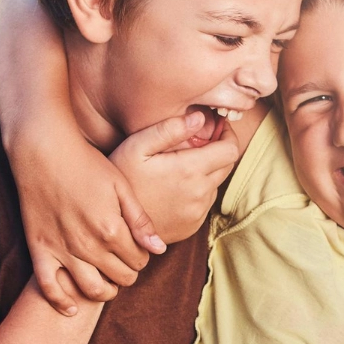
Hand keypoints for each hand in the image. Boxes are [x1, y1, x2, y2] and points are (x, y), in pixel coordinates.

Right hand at [10, 119, 189, 314]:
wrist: (43, 150)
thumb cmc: (86, 163)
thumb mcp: (121, 186)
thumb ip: (140, 220)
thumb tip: (159, 249)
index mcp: (111, 229)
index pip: (138, 259)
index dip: (143, 256)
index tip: (139, 247)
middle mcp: (87, 245)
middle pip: (119, 276)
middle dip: (128, 273)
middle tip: (127, 262)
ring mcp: (61, 249)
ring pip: (90, 288)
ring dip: (104, 291)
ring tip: (109, 283)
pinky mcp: (39, 249)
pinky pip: (48, 286)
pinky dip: (61, 302)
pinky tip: (72, 308)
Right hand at [109, 112, 239, 245]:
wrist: (113, 223)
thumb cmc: (121, 179)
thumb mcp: (137, 146)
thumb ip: (169, 129)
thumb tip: (200, 118)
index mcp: (190, 170)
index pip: (231, 150)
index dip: (228, 135)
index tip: (217, 128)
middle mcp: (200, 193)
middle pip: (227, 166)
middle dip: (218, 151)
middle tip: (197, 143)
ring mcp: (197, 212)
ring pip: (215, 184)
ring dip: (205, 173)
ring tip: (178, 167)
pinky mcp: (193, 226)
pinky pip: (204, 203)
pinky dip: (196, 192)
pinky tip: (173, 188)